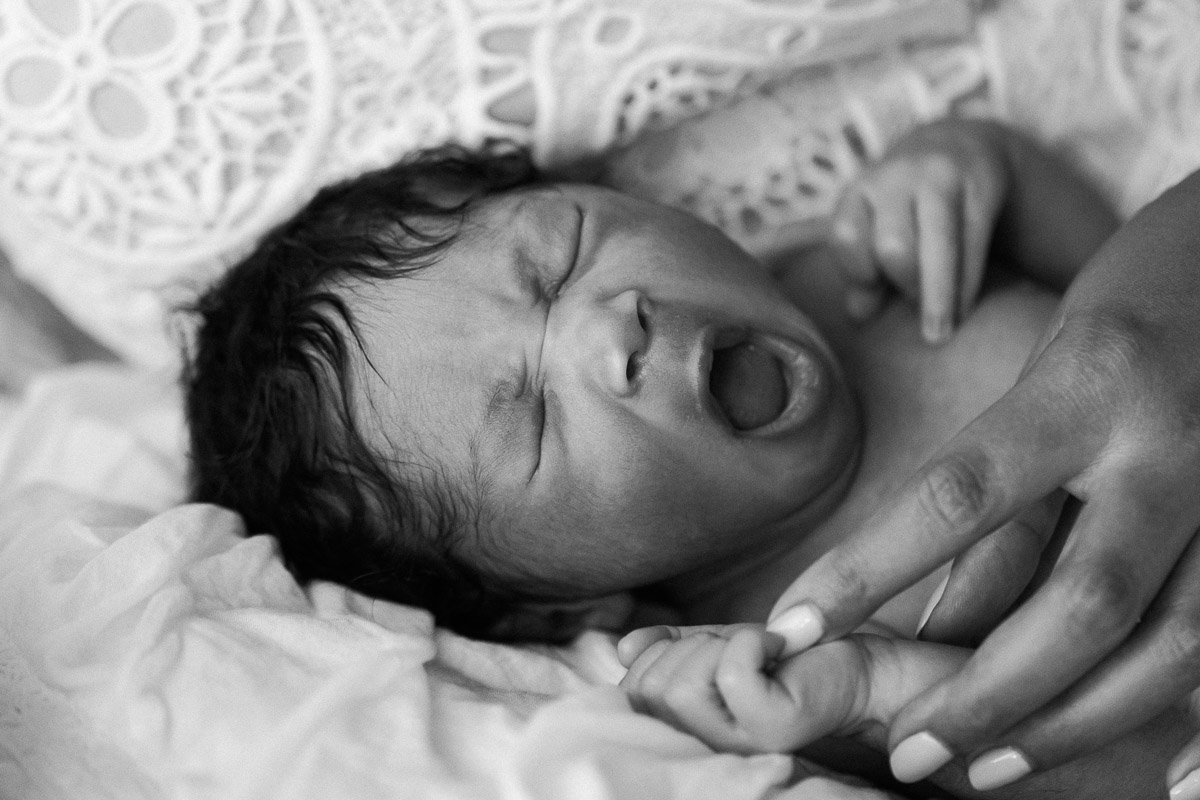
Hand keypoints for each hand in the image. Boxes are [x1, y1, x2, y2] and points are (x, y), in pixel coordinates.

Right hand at [618, 624, 962, 756]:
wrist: (938, 683)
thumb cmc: (856, 668)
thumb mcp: (755, 650)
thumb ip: (696, 651)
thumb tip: (624, 646)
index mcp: (713, 727)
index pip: (637, 694)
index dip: (648, 662)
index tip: (705, 645)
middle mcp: (726, 746)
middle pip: (646, 694)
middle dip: (682, 649)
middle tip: (748, 647)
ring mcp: (754, 745)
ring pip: (674, 692)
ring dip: (714, 646)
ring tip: (765, 649)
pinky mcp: (787, 732)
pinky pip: (730, 682)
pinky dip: (745, 646)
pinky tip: (778, 647)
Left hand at [768, 168, 1199, 791]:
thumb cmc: (1125, 316)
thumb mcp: (1042, 383)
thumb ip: (1003, 502)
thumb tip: (933, 621)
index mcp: (1084, 387)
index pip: (958, 495)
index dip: (866, 573)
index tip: (790, 631)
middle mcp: (1167, 449)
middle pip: (1083, 603)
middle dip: (989, 695)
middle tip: (908, 751)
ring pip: (1171, 648)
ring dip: (1072, 726)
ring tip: (984, 769)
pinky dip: (1163, 711)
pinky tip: (1104, 755)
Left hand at [829, 119, 1007, 343]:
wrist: (960, 145)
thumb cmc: (906, 204)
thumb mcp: (876, 227)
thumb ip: (864, 272)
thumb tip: (859, 316)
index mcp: (861, 189)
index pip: (846, 237)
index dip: (858, 273)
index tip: (873, 294)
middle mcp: (897, 178)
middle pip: (893, 247)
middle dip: (904, 283)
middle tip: (913, 304)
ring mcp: (941, 177)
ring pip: (937, 246)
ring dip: (938, 297)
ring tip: (939, 335)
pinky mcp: (981, 185)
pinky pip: (974, 244)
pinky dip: (966, 284)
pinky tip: (962, 310)